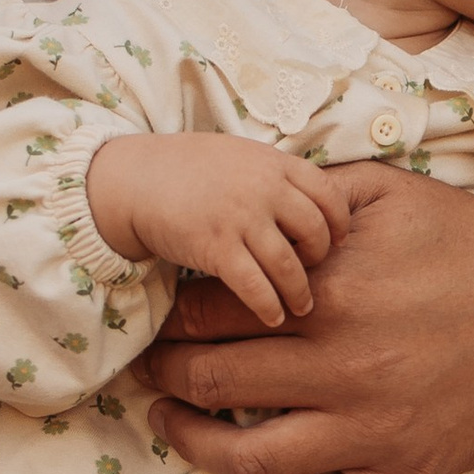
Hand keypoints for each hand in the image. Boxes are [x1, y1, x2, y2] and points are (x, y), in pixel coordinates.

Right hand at [85, 133, 340, 326]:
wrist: (134, 179)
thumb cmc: (188, 169)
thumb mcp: (239, 157)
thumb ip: (274, 176)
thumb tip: (311, 204)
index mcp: (273, 163)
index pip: (328, 194)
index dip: (338, 223)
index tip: (338, 242)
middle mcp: (263, 188)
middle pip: (315, 231)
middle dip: (321, 258)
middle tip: (315, 274)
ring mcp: (240, 218)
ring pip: (289, 264)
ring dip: (299, 291)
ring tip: (302, 307)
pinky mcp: (216, 246)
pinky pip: (255, 285)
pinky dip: (269, 305)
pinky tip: (273, 316)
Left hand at [140, 167, 473, 473]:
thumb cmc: (461, 237)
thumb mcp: (382, 191)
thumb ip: (304, 197)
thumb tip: (239, 207)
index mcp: (330, 292)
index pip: (210, 313)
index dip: (171, 315)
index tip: (160, 318)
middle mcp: (344, 365)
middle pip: (212, 382)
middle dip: (165, 374)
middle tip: (150, 368)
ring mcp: (374, 428)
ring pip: (247, 460)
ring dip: (193, 444)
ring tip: (173, 423)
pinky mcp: (405, 472)